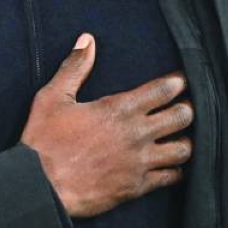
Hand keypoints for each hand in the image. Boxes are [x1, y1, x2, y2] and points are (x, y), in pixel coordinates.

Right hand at [20, 33, 193, 218]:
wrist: (40, 186)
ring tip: (179, 137)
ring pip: (183, 149)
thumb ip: (75, 67)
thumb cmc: (44, 141)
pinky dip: (175, 171)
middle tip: (183, 107)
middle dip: (187, 109)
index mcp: (119, 108)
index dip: (177, 82)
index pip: (164, 90)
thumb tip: (87, 40)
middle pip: (182, 116)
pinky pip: (171, 178)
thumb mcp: (53, 97)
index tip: (180, 81)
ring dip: (185, 141)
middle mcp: (136, 134)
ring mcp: (139, 162)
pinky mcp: (137, 187)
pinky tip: (170, 166)